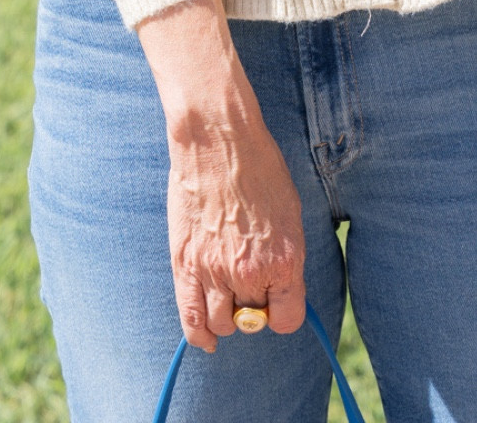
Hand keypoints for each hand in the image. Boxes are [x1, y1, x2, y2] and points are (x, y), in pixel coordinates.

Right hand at [137, 0, 306, 352]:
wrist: (219, 140)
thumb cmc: (260, 168)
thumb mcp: (290, 212)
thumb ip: (286, 256)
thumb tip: (282, 289)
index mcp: (285, 260)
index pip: (289, 319)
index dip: (284, 312)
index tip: (279, 301)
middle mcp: (251, 273)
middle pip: (254, 321)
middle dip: (255, 309)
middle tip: (250, 287)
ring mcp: (215, 271)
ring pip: (222, 324)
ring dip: (227, 317)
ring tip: (227, 296)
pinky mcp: (186, 265)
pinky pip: (190, 320)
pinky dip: (199, 335)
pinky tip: (206, 336)